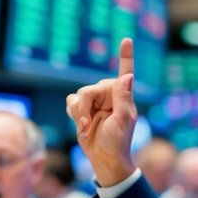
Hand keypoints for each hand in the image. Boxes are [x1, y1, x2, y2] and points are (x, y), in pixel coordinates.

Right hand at [65, 38, 138, 185]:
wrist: (104, 158)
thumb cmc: (118, 141)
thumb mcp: (123, 119)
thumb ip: (123, 97)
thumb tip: (127, 76)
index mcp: (123, 95)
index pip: (125, 71)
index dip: (125, 55)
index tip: (127, 40)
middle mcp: (109, 95)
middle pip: (90, 88)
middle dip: (85, 107)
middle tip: (88, 124)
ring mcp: (96, 102)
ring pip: (78, 95)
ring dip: (78, 113)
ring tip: (86, 127)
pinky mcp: (83, 109)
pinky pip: (71, 101)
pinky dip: (73, 114)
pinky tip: (81, 125)